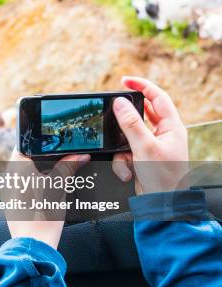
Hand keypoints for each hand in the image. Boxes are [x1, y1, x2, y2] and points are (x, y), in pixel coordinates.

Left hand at [6, 150, 89, 248]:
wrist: (33, 244)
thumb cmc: (42, 215)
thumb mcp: (59, 187)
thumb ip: (68, 167)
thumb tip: (80, 155)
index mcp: (17, 168)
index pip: (25, 144)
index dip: (39, 142)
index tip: (54, 144)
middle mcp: (9, 177)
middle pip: (26, 159)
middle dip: (43, 159)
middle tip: (60, 162)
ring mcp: (9, 189)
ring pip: (25, 173)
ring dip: (40, 173)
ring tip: (55, 179)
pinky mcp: (12, 201)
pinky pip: (23, 186)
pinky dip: (35, 185)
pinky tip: (47, 193)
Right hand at [112, 76, 188, 193]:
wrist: (162, 205)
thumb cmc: (162, 178)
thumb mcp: (144, 148)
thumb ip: (130, 124)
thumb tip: (119, 103)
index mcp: (172, 128)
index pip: (158, 97)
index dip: (141, 86)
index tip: (124, 80)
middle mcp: (163, 135)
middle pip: (140, 116)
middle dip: (125, 122)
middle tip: (114, 118)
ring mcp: (152, 147)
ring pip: (128, 135)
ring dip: (122, 148)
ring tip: (127, 161)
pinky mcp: (141, 158)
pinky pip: (125, 151)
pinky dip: (122, 161)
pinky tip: (128, 170)